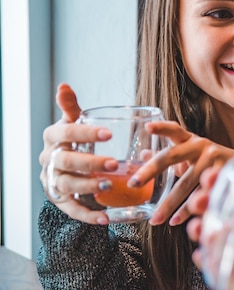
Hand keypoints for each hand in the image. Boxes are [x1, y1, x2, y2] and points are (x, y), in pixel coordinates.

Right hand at [39, 83, 117, 223]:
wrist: (62, 164)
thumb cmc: (71, 139)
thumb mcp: (71, 122)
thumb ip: (71, 107)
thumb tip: (64, 86)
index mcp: (52, 138)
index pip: (64, 134)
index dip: (85, 134)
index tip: (109, 134)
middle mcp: (48, 160)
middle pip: (65, 162)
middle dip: (90, 163)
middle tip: (115, 164)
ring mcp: (52, 181)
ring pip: (67, 185)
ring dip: (88, 186)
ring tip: (110, 185)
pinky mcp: (59, 199)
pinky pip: (71, 209)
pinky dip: (87, 215)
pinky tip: (105, 218)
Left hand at [128, 121, 233, 225]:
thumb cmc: (213, 163)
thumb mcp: (193, 156)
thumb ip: (171, 156)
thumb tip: (143, 153)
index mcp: (191, 140)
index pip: (175, 130)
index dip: (162, 128)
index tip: (148, 127)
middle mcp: (202, 146)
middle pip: (172, 156)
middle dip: (150, 170)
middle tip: (133, 184)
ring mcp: (214, 160)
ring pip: (186, 183)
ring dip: (169, 203)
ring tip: (155, 219)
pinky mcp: (224, 177)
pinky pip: (201, 195)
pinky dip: (187, 210)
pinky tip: (176, 221)